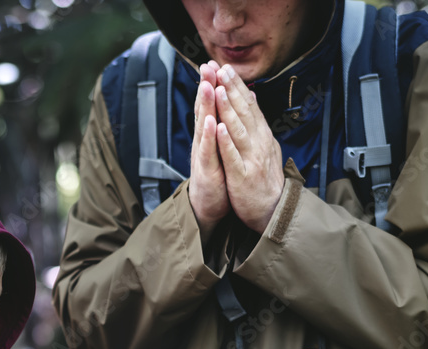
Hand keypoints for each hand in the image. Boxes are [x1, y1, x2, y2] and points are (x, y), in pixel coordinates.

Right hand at [189, 62, 231, 242]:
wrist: (207, 207)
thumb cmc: (215, 177)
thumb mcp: (219, 148)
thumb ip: (221, 127)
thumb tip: (225, 107)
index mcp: (209, 136)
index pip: (210, 106)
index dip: (211, 84)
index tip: (213, 63)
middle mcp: (203, 142)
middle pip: (203, 110)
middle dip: (205, 87)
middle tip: (206, 64)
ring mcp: (203, 155)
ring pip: (203, 126)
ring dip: (204, 105)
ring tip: (207, 84)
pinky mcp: (206, 171)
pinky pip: (207, 151)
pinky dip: (209, 136)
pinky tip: (211, 122)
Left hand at [214, 64, 284, 233]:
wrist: (273, 211)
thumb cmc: (264, 180)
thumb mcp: (265, 147)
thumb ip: (257, 124)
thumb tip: (252, 98)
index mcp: (262, 136)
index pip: (249, 106)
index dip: (237, 86)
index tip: (225, 67)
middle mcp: (259, 144)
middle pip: (245, 112)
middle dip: (232, 89)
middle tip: (221, 68)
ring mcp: (251, 159)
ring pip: (238, 130)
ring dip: (229, 109)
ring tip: (220, 89)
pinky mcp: (242, 176)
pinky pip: (233, 156)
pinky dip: (226, 141)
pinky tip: (218, 127)